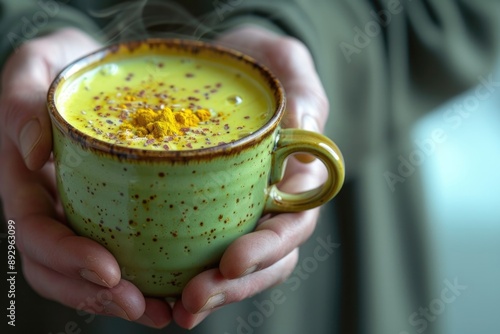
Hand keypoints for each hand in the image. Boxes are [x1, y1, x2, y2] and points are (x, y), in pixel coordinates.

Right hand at [0, 28, 171, 327]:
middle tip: (143, 305)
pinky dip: (141, 279)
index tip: (110, 270)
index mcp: (25, 179)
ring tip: (163, 311)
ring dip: (121, 300)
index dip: (67, 257)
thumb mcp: (38, 65)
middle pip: (57, 268)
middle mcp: (50, 204)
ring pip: (85, 273)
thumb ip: (22, 101)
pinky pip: (118, 254)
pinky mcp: (110, 215)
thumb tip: (32, 152)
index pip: (34, 231)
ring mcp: (78, 213)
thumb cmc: (66, 66)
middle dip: (96, 293)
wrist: (97, 71)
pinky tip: (170, 291)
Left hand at [171, 25, 330, 327]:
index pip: (294, 221)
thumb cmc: (259, 67)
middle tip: (194, 298)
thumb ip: (302, 90)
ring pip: (240, 268)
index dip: (268, 247)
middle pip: (269, 259)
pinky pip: (206, 252)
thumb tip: (306, 125)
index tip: (232, 260)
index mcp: (298, 175)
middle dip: (235, 284)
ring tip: (180, 309)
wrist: (224, 70)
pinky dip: (188, 278)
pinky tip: (164, 293)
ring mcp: (245, 212)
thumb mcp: (283, 65)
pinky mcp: (213, 213)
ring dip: (213, 293)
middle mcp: (275, 202)